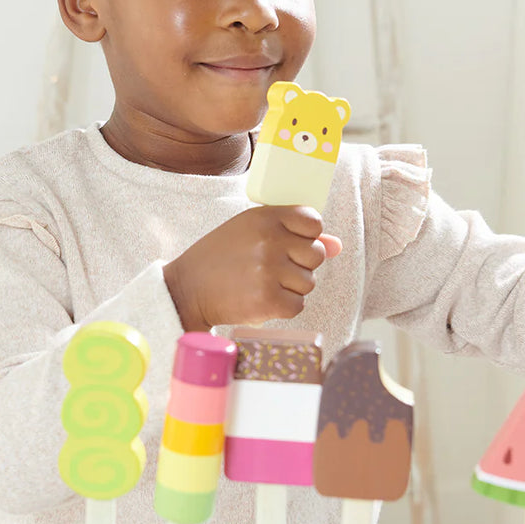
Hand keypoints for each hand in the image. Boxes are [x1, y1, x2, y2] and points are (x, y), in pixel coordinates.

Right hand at [163, 205, 341, 330]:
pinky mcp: (268, 300)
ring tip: (260, 283)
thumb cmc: (221, 256)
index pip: (314, 222)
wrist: (187, 288)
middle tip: (269, 268)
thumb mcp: (251, 232)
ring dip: (290, 287)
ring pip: (308, 282)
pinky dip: (282, 307)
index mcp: (265, 217)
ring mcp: (269, 271)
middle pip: (316, 255)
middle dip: (299, 265)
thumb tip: (337, 246)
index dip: (306, 236)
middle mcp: (270, 240)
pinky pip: (297, 305)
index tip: (289, 244)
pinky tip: (260, 298)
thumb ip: (295, 234)